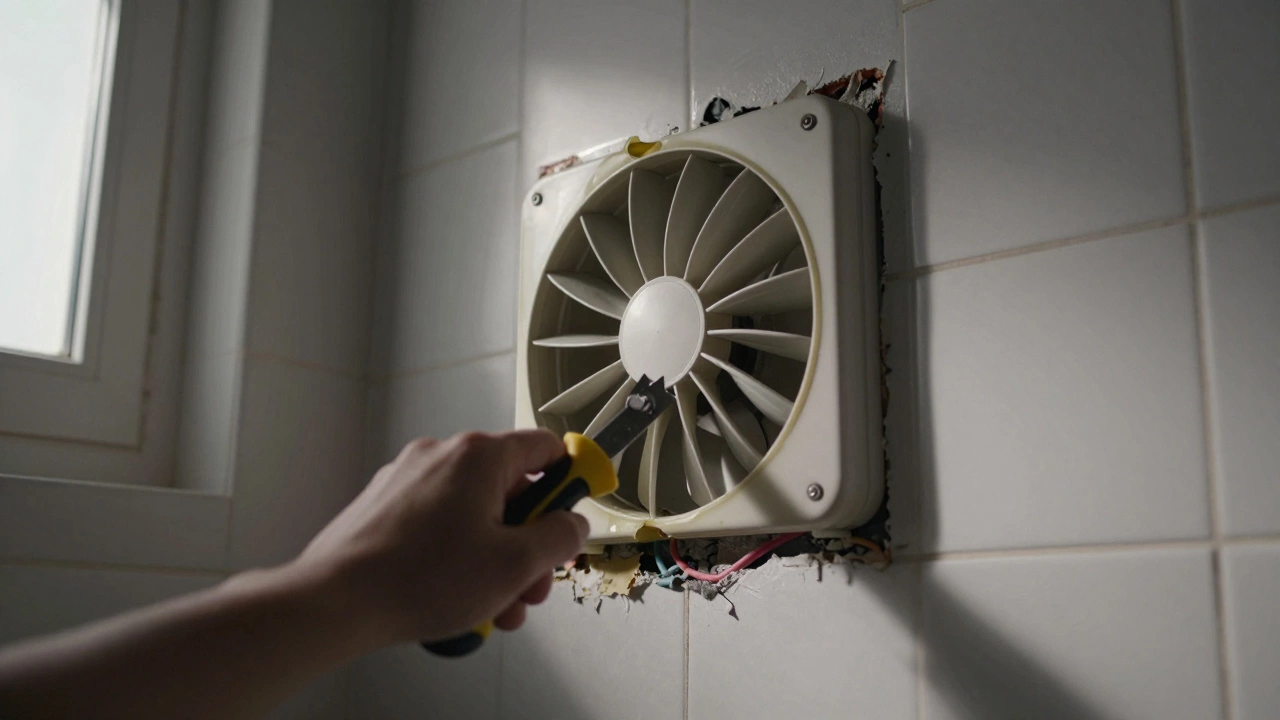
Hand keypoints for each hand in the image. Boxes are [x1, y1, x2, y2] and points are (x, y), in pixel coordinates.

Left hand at [296, 430, 588, 644]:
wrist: (336, 601)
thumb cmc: (418, 578)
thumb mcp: (514, 564)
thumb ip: (558, 539)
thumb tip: (572, 526)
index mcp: (478, 457)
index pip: (545, 448)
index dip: (570, 481)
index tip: (576, 508)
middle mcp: (441, 456)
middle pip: (510, 489)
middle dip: (528, 542)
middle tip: (532, 582)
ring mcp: (409, 480)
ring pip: (474, 515)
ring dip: (494, 558)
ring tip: (494, 605)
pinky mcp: (386, 508)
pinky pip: (439, 526)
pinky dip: (457, 557)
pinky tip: (456, 598)